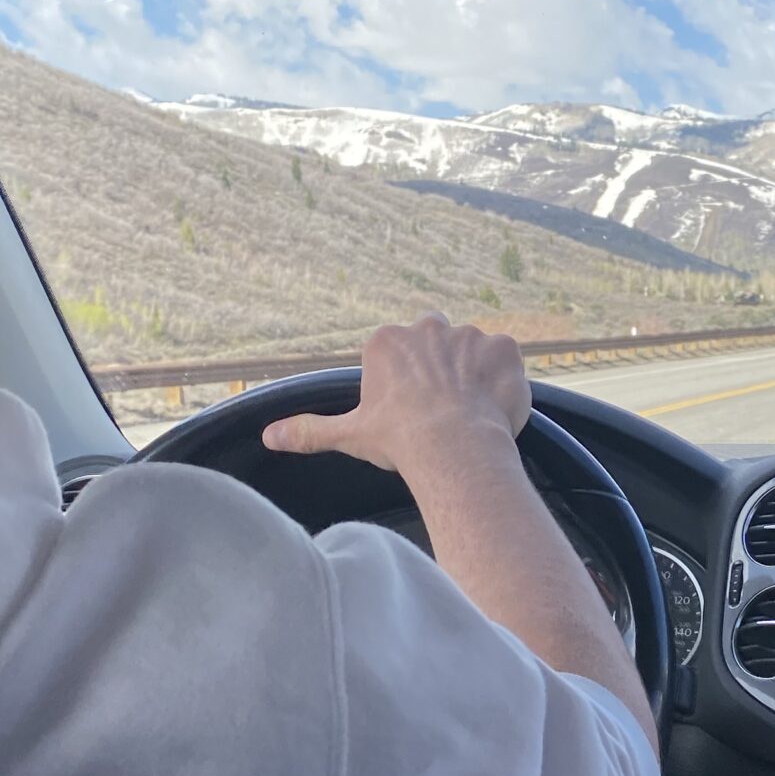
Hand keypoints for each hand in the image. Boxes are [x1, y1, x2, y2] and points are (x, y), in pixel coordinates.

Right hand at [262, 314, 530, 475]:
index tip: (411, 411)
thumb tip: (268, 436)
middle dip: (439, 368)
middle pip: (434, 343)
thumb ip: (310, 431)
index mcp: (387, 342)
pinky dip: (504, 379)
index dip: (407, 385)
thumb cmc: (399, 440)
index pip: (399, 355)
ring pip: (472, 352)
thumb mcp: (350, 435)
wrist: (454, 448)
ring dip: (473, 375)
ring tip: (471, 413)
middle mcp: (427, 327)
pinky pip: (506, 359)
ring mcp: (469, 334)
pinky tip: (495, 406)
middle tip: (442, 409)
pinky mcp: (504, 346)